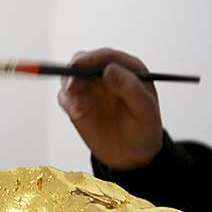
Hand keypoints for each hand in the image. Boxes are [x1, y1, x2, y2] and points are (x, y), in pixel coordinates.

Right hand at [56, 48, 163, 169]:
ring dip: (69, 88)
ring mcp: (91, 87)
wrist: (133, 154)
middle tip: (72, 87)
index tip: (80, 66)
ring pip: (70, 77)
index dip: (92, 59)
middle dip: (73, 71)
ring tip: (79, 108)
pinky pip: (65, 96)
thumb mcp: (145, 110)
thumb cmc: (144, 128)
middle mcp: (106, 73)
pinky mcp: (78, 102)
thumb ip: (130, 88)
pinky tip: (78, 114)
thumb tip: (110, 69)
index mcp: (128, 68)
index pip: (106, 57)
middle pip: (83, 62)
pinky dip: (67, 102)